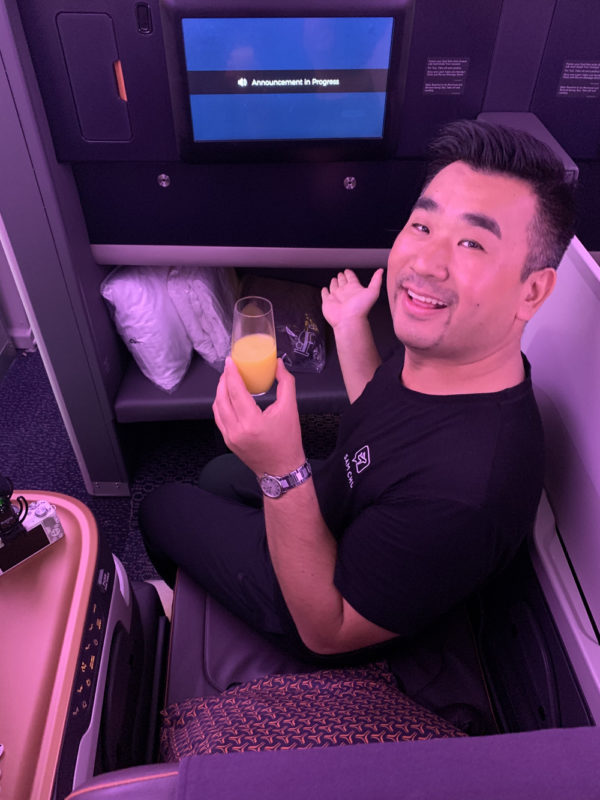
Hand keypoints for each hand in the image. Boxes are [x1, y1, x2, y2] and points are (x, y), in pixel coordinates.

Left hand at [213, 357, 304, 476]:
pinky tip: (228, 397)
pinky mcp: (228, 441)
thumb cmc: (288, 441)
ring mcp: (230, 437)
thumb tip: (278, 364)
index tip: (230, 361)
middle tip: (229, 368)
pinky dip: (221, 405)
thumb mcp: (290, 409)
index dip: (231, 374)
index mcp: (251, 422)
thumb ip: (285, 383)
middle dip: (223, 380)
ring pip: (217, 408)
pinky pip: (219, 418)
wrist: (281, 470)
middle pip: (222, 398)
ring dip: (220, 392)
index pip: (235, 392)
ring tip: (228, 380)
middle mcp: (237, 430)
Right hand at [321, 268, 382, 330]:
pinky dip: (324, 291)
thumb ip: (376, 280)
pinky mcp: (327, 301)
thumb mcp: (372, 292)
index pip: (351, 278)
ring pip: (334, 286)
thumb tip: (381, 270)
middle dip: (341, 277)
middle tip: (341, 273)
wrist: (348, 320)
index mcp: (354, 288)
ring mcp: (336, 296)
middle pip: (342, 281)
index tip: (347, 271)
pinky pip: (325, 294)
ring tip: (334, 279)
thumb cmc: (360, 308)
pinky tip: (325, 289)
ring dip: (334, 282)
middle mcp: (345, 291)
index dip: (349, 274)